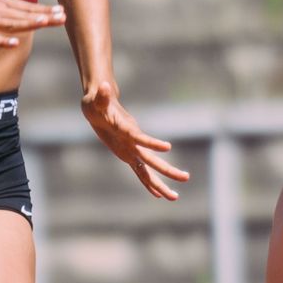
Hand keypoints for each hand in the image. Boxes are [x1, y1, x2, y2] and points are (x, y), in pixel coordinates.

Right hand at [0, 0, 65, 48]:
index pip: (24, 6)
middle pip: (22, 15)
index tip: (60, 11)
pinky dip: (1, 40)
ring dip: (28, 24)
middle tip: (62, 18)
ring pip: (9, 24)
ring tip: (46, 23)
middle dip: (43, 17)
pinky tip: (14, 42)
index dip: (43, 10)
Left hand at [81, 80, 190, 200]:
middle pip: (152, 159)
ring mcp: (131, 149)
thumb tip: (102, 85)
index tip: (168, 147)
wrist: (101, 104)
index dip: (152, 143)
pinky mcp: (127, 154)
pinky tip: (157, 194)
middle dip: (168, 170)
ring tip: (175, 197)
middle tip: (187, 177)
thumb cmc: (97, 102)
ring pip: (148, 170)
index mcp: (127, 129)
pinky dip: (147, 183)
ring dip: (161, 184)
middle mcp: (133, 141)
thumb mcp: (96, 99)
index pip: (140, 138)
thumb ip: (101, 96)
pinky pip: (139, 172)